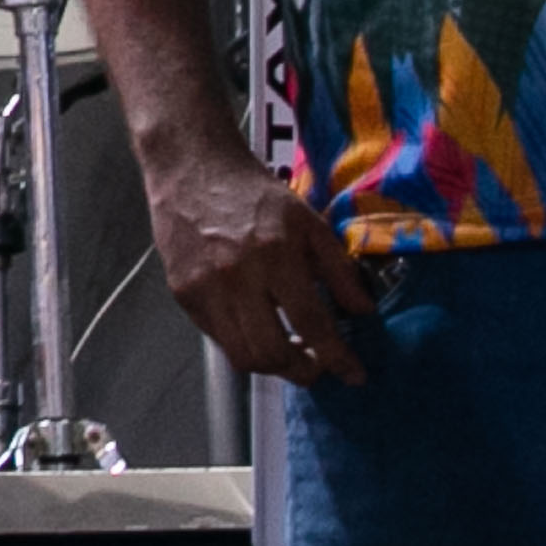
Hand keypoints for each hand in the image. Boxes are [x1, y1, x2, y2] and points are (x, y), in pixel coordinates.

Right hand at [144, 144, 379, 391]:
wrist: (192, 171)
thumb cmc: (254, 194)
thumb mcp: (309, 222)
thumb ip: (338, 268)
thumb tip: (362, 311)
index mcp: (275, 255)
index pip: (310, 322)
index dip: (336, 357)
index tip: (354, 374)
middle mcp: (236, 278)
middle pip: (271, 352)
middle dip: (301, 371)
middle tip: (318, 368)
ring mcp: (204, 289)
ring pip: (241, 354)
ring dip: (272, 366)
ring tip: (290, 355)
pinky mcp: (182, 294)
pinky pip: (217, 337)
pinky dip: (243, 344)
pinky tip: (258, 331)